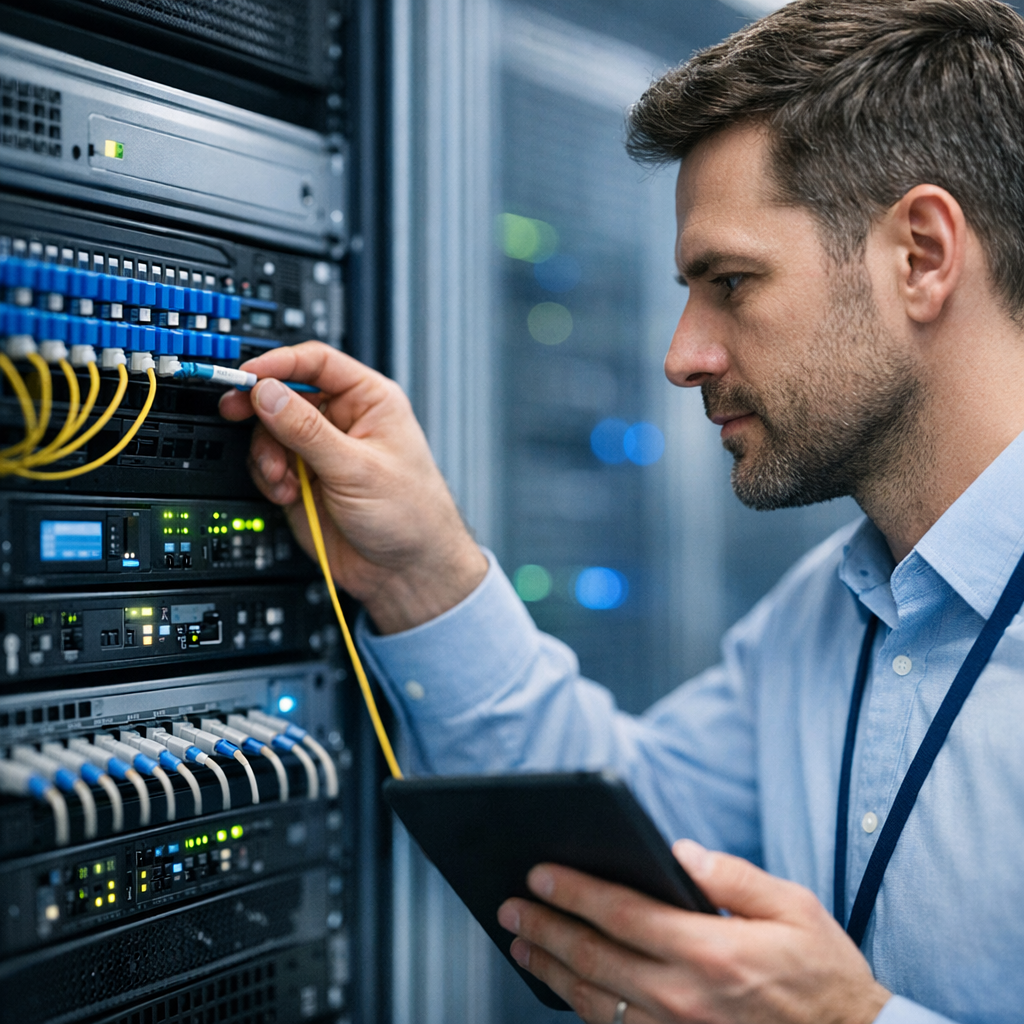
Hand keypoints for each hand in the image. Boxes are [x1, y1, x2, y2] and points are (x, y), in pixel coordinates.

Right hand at [219, 342, 487, 633]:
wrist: (405, 572)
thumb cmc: (411, 515)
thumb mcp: (356, 468)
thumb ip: (307, 431)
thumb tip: (267, 393)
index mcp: (369, 401)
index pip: (317, 363)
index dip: (279, 364)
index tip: (248, 375)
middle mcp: (343, 421)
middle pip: (286, 394)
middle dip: (260, 408)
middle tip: (234, 411)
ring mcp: (321, 451)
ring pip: (270, 431)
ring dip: (267, 454)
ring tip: (281, 478)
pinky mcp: (304, 480)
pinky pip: (269, 464)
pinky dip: (269, 478)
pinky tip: (287, 494)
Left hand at [496, 840, 890, 1023]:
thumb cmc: (823, 976)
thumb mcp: (793, 907)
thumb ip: (731, 875)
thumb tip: (678, 852)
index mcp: (709, 952)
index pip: (620, 913)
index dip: (573, 890)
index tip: (539, 872)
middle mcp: (684, 998)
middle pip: (593, 958)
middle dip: (545, 926)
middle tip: (510, 905)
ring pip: (595, 1002)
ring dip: (551, 969)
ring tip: (521, 942)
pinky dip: (582, 1009)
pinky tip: (565, 989)